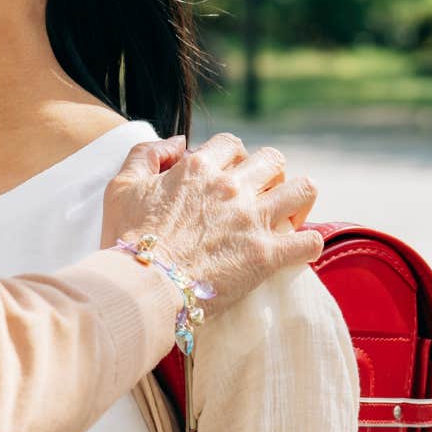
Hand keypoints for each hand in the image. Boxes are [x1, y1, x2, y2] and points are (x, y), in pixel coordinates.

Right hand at [100, 133, 320, 318]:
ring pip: (303, 190)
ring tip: (287, 216)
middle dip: (270, 174)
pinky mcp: (267, 256)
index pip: (232, 144)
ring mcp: (252, 220)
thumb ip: (147, 154)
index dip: (232, 158)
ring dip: (297, 200)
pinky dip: (307, 243)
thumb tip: (178, 142)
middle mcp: (231, 187)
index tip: (226, 177)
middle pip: (273, 160)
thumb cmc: (127, 240)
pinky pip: (310, 241)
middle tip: (258, 196)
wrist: (140, 288)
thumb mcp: (121, 186)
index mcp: (198, 168)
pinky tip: (295, 249)